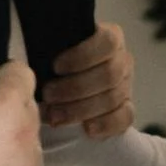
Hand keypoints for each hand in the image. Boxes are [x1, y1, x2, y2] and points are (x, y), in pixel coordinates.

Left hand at [41, 21, 133, 139]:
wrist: (68, 80)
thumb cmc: (61, 60)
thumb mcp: (57, 45)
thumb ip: (54, 44)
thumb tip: (38, 53)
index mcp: (111, 36)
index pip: (107, 42)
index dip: (82, 55)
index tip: (55, 67)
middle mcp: (122, 60)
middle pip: (109, 74)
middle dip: (74, 88)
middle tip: (48, 95)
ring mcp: (126, 85)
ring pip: (112, 98)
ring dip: (81, 109)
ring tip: (55, 115)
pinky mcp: (127, 108)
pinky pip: (125, 118)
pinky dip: (106, 124)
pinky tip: (87, 128)